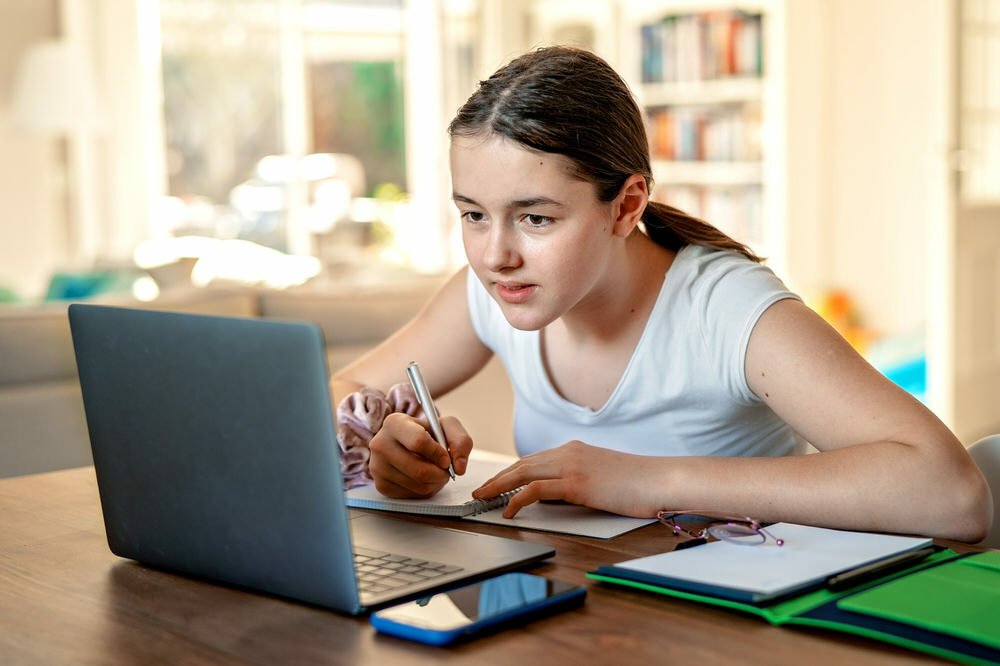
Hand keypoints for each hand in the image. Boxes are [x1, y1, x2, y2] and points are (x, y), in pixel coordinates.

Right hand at [368, 412, 472, 498]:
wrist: (407, 443)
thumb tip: (459, 467)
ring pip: (418, 485)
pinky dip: (425, 490)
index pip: (418, 442)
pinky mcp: (381, 485)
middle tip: (445, 470)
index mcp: (394, 423)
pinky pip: (412, 495)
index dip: (438, 453)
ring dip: (435, 482)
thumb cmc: (426, 433)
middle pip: (419, 470)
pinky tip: (423, 478)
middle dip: (440, 474)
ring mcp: (377, 466)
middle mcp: (380, 444)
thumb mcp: (446, 426)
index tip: (446, 459)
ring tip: (435, 472)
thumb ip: (460, 440)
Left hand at [471, 441, 660, 517]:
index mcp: (574, 450)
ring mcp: (571, 465)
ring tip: (483, 498)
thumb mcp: (602, 478)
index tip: (495, 483)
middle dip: (497, 478)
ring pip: (522, 473)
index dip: (510, 472)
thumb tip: (556, 499)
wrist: (661, 479)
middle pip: (521, 464)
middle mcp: (569, 452)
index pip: (533, 460)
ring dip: (499, 486)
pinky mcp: (576, 482)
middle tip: (479, 490)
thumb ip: (577, 483)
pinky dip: (517, 499)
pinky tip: (508, 510)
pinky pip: (536, 490)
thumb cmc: (638, 484)